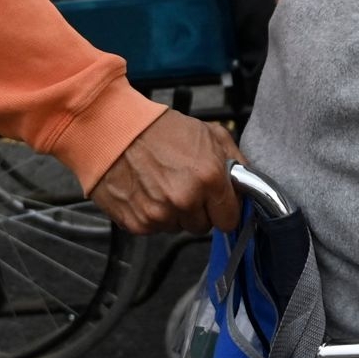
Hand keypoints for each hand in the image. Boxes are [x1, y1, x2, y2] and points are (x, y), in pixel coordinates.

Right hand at [88, 107, 242, 233]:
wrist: (113, 129)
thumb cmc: (158, 129)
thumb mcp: (208, 133)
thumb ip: (234, 161)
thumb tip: (246, 184)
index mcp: (209, 178)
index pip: (230, 219)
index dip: (224, 210)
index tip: (218, 204)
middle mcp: (186, 200)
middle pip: (204, 226)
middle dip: (198, 210)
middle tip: (184, 186)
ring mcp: (161, 215)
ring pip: (178, 228)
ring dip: (174, 213)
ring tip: (161, 185)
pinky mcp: (138, 223)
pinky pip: (155, 228)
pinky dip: (151, 215)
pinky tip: (146, 192)